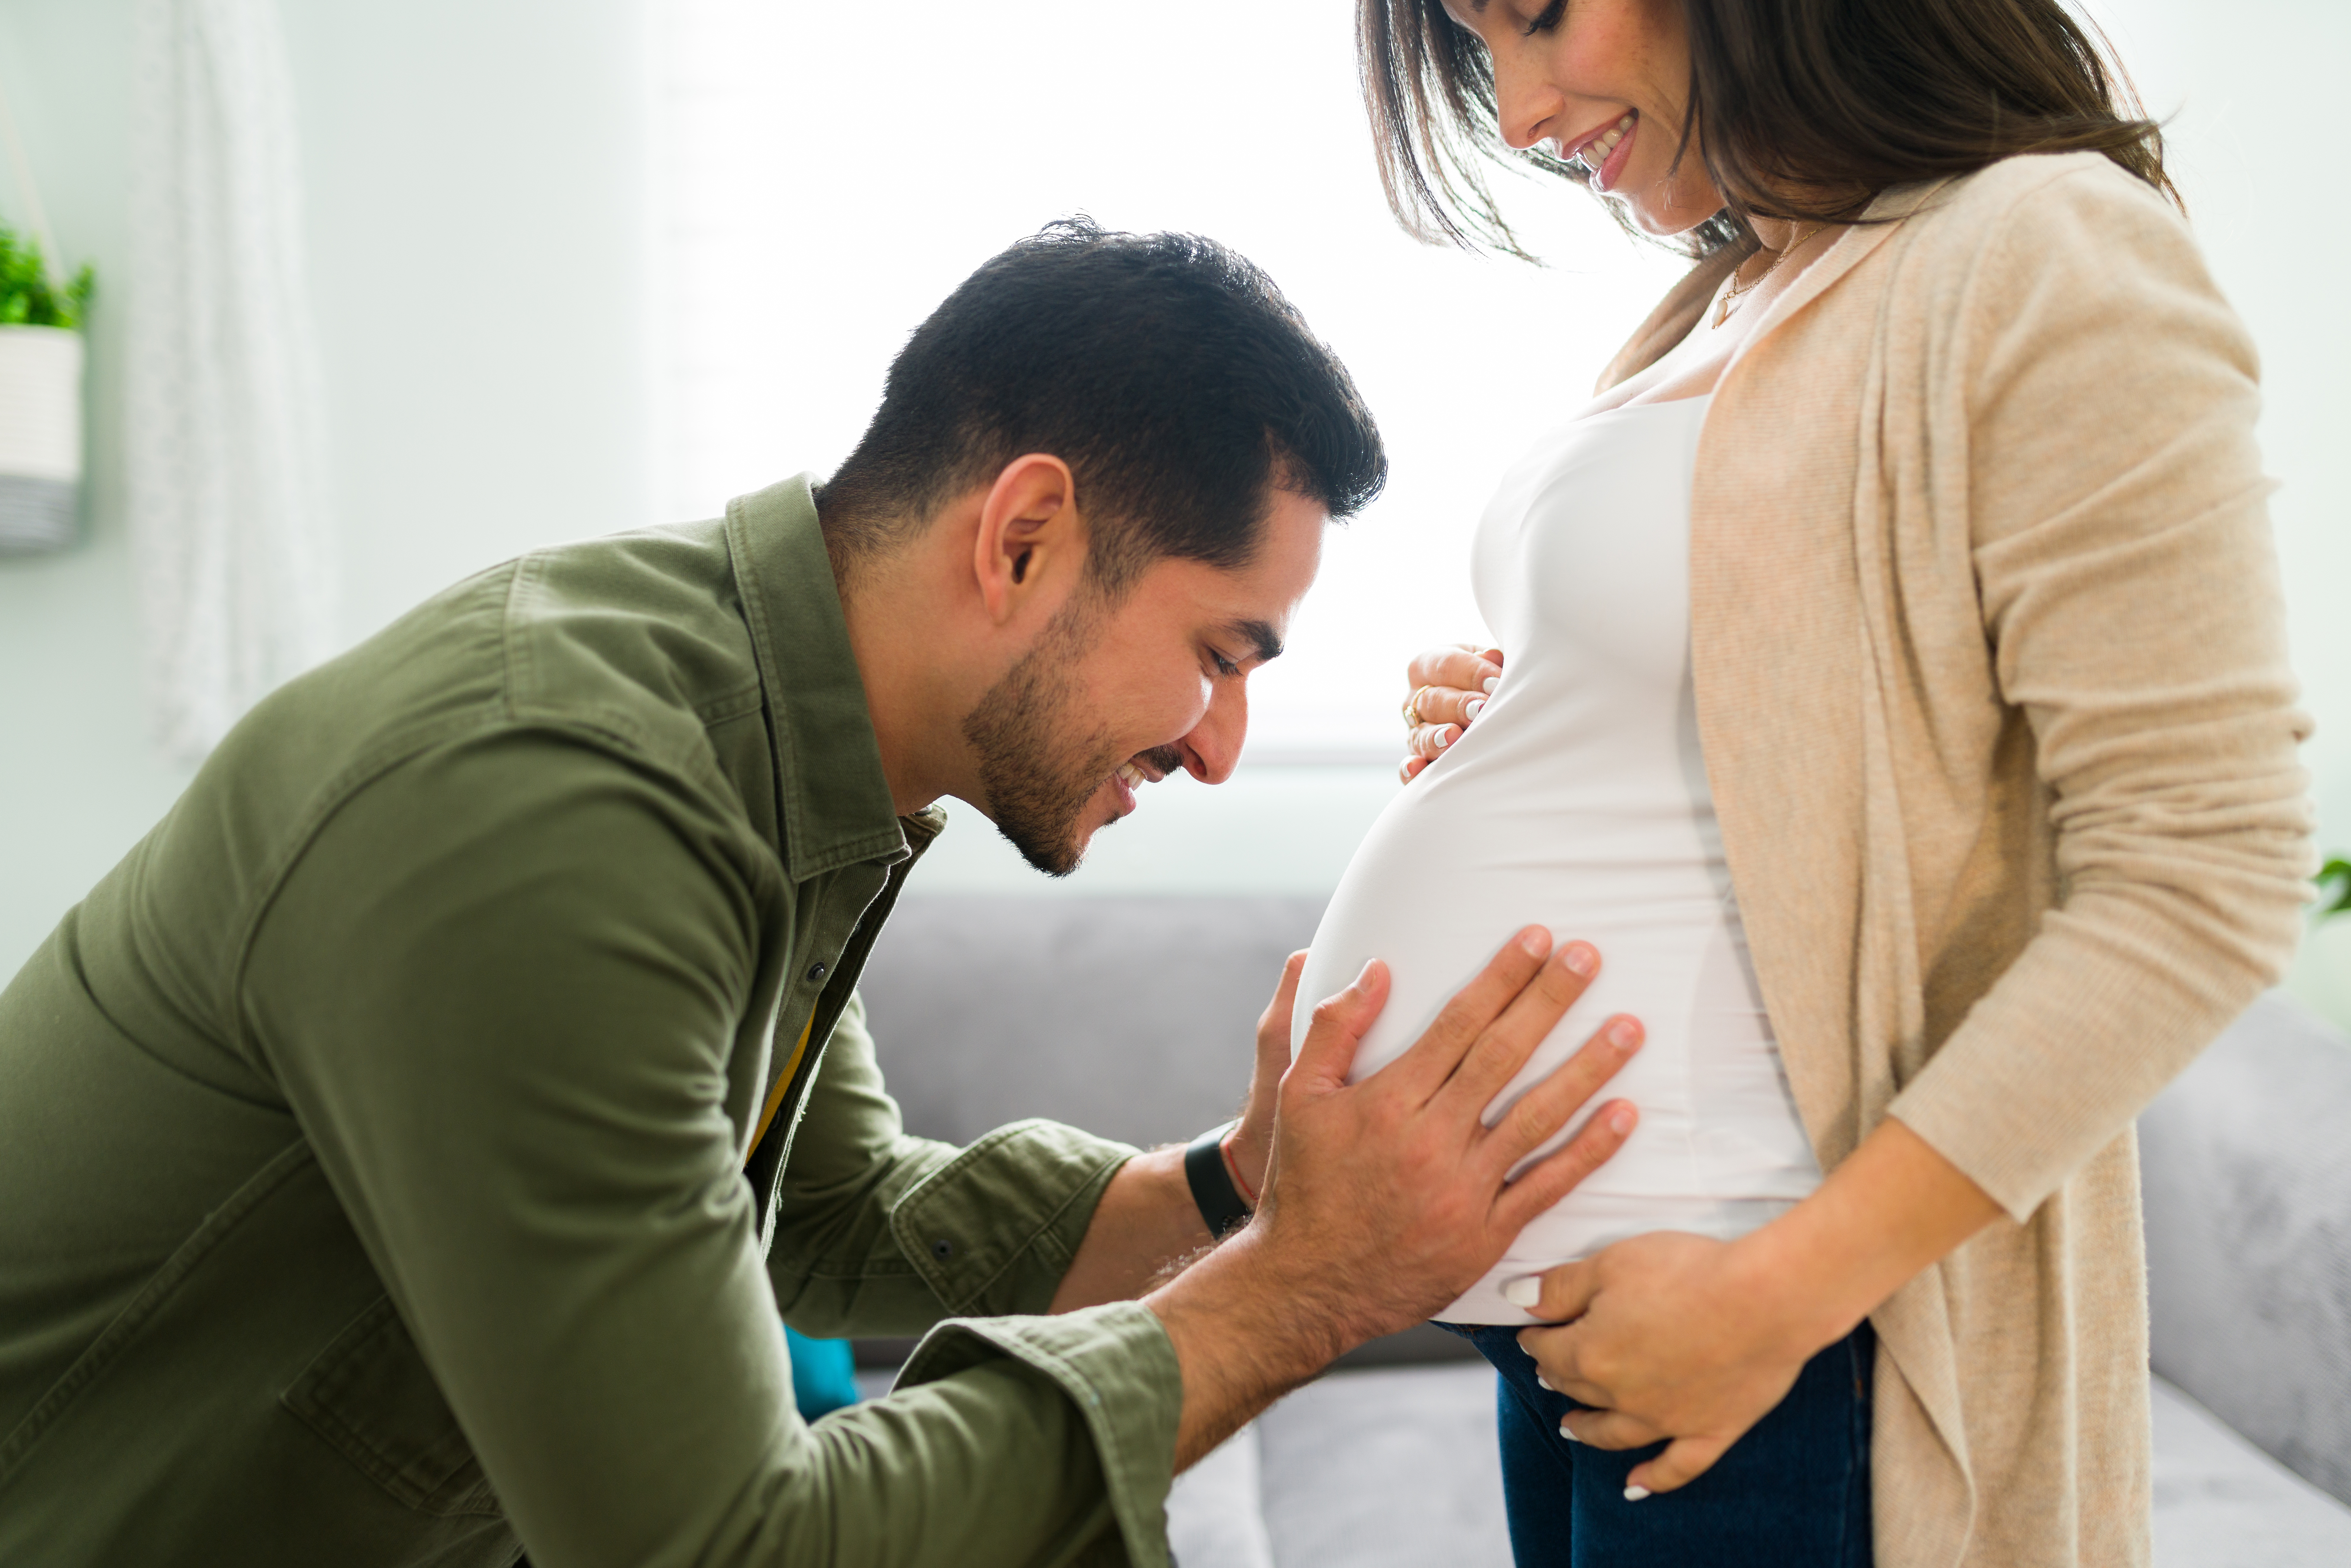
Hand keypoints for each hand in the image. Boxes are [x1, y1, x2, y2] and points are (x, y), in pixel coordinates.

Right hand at [1148, 927, 1644, 1464]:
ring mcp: (1462, 1190)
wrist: (1306, 1285)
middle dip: (1549, 1001)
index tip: (1537, 938)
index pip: (1457, 1024)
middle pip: (1503, 1056)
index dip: (1500, 977)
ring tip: (1630, 1027)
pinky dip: (1590, 1151)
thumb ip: (1331, 1029)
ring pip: (1537, 1117)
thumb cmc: (1302, 1184)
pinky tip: (1624, 1114)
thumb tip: (1375, 969)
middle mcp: (1430, 1141)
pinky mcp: (1484, 1235)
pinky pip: (1547, 1187)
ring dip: (1587, 1068)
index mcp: (1387, 1101)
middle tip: (1590, 958)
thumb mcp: (1294, 1097)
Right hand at [1401, 643, 1502, 781]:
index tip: (1496, 682)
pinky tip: (1418, 768)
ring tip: (1455, 737)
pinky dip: (1411, 769)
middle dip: (1458, 705)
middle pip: (1432, 700)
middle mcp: (1416, 697)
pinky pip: (1408, 766)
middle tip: (1481, 710)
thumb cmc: (1488, 680)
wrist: (1482, 705)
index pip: (1445, 665)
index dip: (1471, 672)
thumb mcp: (1489, 663)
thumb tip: (1492, 657)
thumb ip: (1492, 661)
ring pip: (1420, 734)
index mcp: (1429, 665)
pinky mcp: (1416, 758)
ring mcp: (1414, 730)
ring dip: (1437, 737)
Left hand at [1512, 1231, 1834, 1497]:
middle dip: (1557, 1378)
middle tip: (1549, 1371)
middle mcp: (1623, 1396)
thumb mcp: (1612, 1262)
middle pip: (1578, 1389)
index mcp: (1591, 1354)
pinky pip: (1677, 1467)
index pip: (1549, 1350)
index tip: (1531, 1333)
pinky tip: (1635, 1486)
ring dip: (1588, 1431)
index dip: (1535, 1338)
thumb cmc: (1687, 1271)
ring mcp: (1668, 1420)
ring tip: (1571, 1427)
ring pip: (1615, 1434)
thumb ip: (1560, 1287)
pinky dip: (1653, 1479)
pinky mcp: (1712, 1431)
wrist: (1764, 1298)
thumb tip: (1516, 1301)